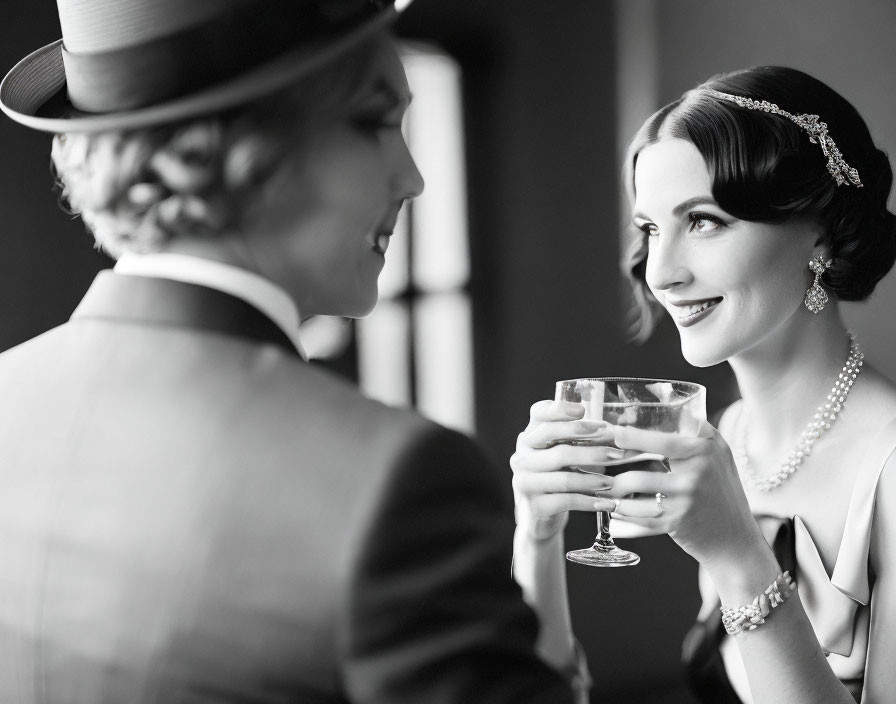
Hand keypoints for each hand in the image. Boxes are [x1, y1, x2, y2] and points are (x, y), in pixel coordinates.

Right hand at [510, 399, 634, 540]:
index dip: (559, 410)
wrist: (540, 518)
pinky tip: (608, 503)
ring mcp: (525, 481)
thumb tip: (616, 430)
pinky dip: (590, 502)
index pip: (538, 414)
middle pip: (552, 441)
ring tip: (613, 482)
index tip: (583, 410)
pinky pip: (567, 501)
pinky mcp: (535, 505)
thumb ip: (579, 440)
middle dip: (586, 441)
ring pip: (564, 476)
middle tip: (615, 449)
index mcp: (529, 438)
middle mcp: (522, 457)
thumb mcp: (562, 456)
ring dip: (593, 479)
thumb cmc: (558, 479)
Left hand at [604, 421, 768, 570]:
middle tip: (594, 456)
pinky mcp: (677, 521)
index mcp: (706, 446)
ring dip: (613, 488)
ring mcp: (687, 496)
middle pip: (642, 458)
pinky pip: (638, 514)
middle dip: (613, 457)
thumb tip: (646, 415)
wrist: (736, 540)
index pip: (660, 436)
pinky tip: (612, 513)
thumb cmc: (720, 492)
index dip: (631, 434)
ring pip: (634, 485)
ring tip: (601, 486)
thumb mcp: (716, 455)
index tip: (610, 431)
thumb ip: (691, 434)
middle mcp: (698, 468)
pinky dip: (622, 515)